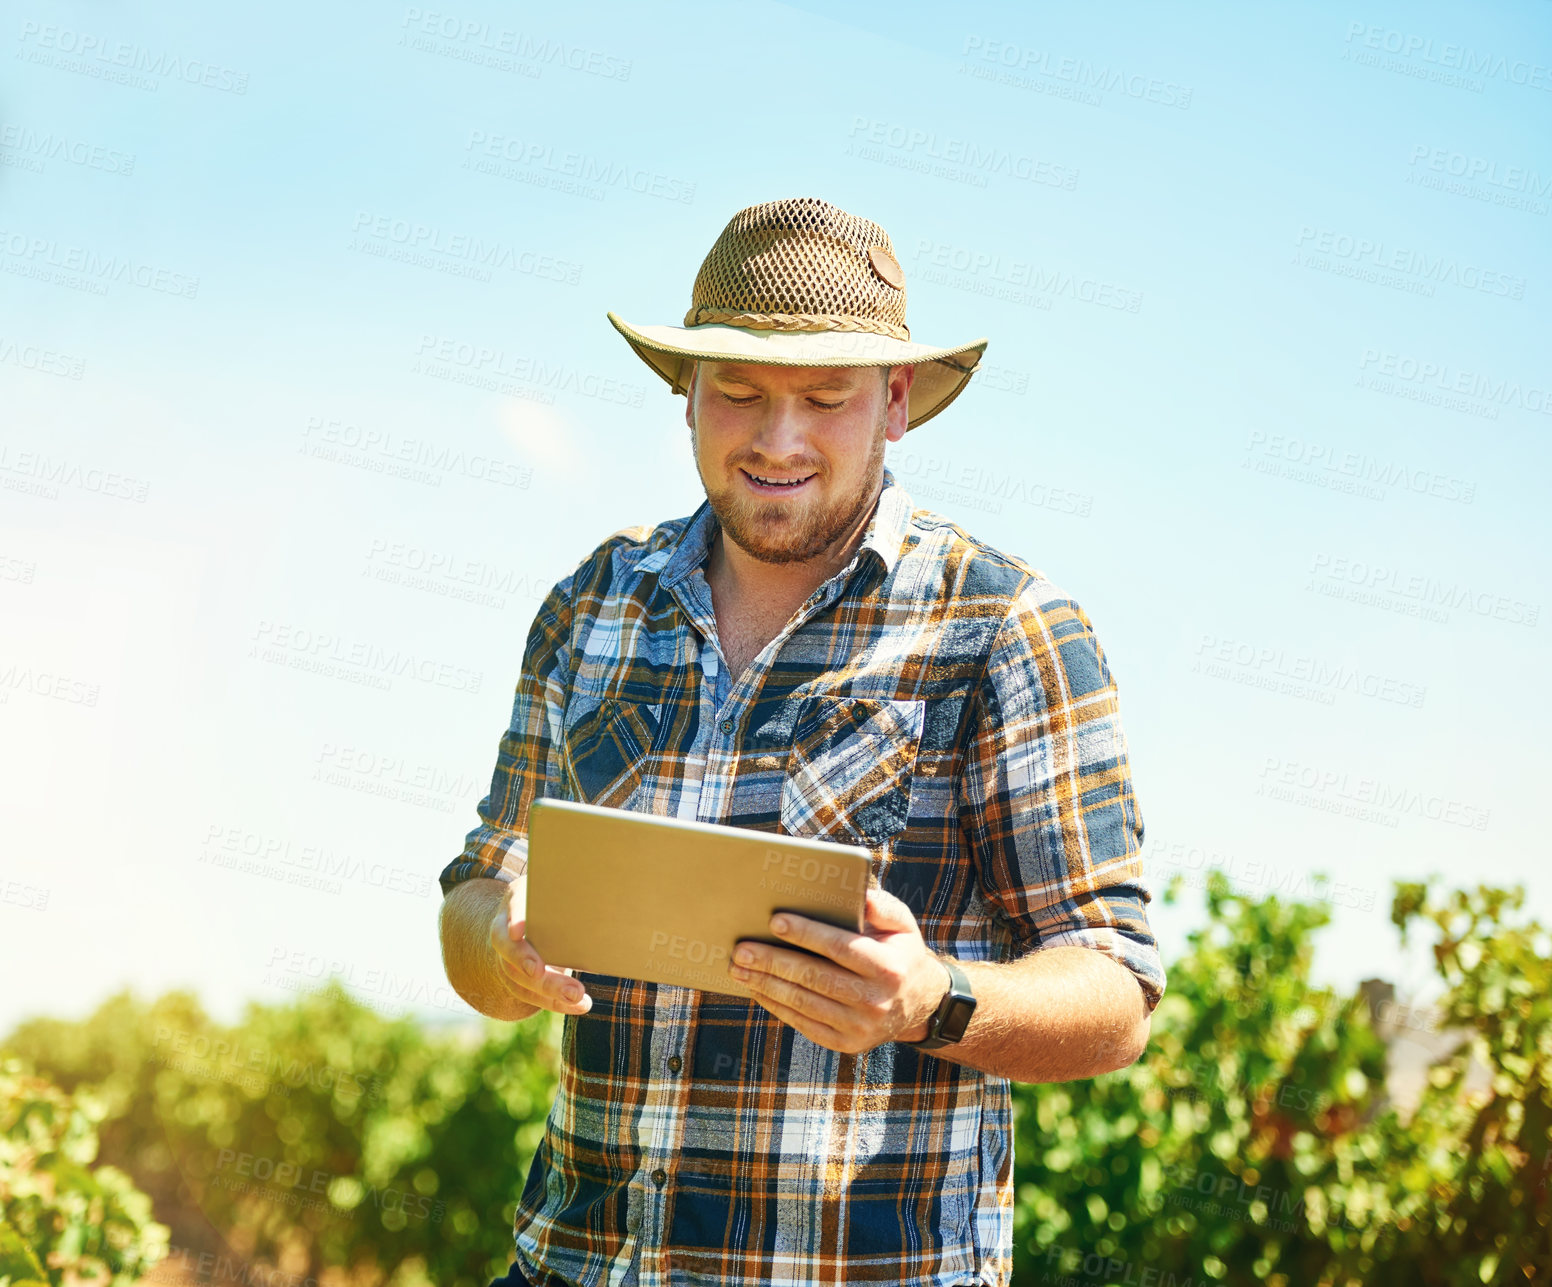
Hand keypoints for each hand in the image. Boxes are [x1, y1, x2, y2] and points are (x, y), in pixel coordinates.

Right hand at [488, 881, 591, 1015]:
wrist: (539, 918)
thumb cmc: (559, 901)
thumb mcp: (566, 893)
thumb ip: (576, 900)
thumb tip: (607, 908)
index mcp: (519, 898)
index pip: (513, 905)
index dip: (514, 918)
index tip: (518, 932)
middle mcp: (506, 929)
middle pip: (510, 949)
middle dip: (527, 962)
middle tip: (542, 972)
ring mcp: (506, 956)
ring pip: (518, 978)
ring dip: (547, 990)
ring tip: (577, 996)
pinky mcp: (516, 978)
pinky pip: (530, 994)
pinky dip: (554, 1002)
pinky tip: (579, 1005)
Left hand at [729, 886, 950, 1054]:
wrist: (918, 1004)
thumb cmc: (900, 953)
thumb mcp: (902, 925)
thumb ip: (882, 906)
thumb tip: (858, 894)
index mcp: (888, 968)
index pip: (840, 948)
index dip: (806, 934)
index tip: (774, 920)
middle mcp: (875, 1001)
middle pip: (814, 977)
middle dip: (773, 961)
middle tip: (741, 948)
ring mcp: (860, 1028)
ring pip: (803, 1002)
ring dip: (766, 984)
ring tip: (738, 967)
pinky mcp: (846, 1044)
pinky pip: (803, 1022)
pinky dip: (776, 1005)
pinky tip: (756, 988)